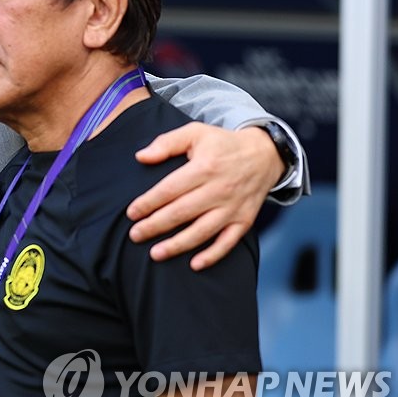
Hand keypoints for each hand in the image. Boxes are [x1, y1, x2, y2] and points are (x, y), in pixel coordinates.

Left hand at [127, 123, 280, 270]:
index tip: (132, 213)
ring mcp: (233, 207)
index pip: (170, 189)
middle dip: (156, 226)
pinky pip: (228, 242)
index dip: (149, 202)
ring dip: (178, 245)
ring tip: (156, 254)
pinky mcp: (244, 220)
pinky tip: (194, 265)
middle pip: (182, 212)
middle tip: (135, 235)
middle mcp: (219, 190)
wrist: (265, 155)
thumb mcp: (195, 132)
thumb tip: (141, 157)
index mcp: (204, 167)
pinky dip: (213, 255)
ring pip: (202, 231)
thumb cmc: (223, 144)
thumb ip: (166, 143)